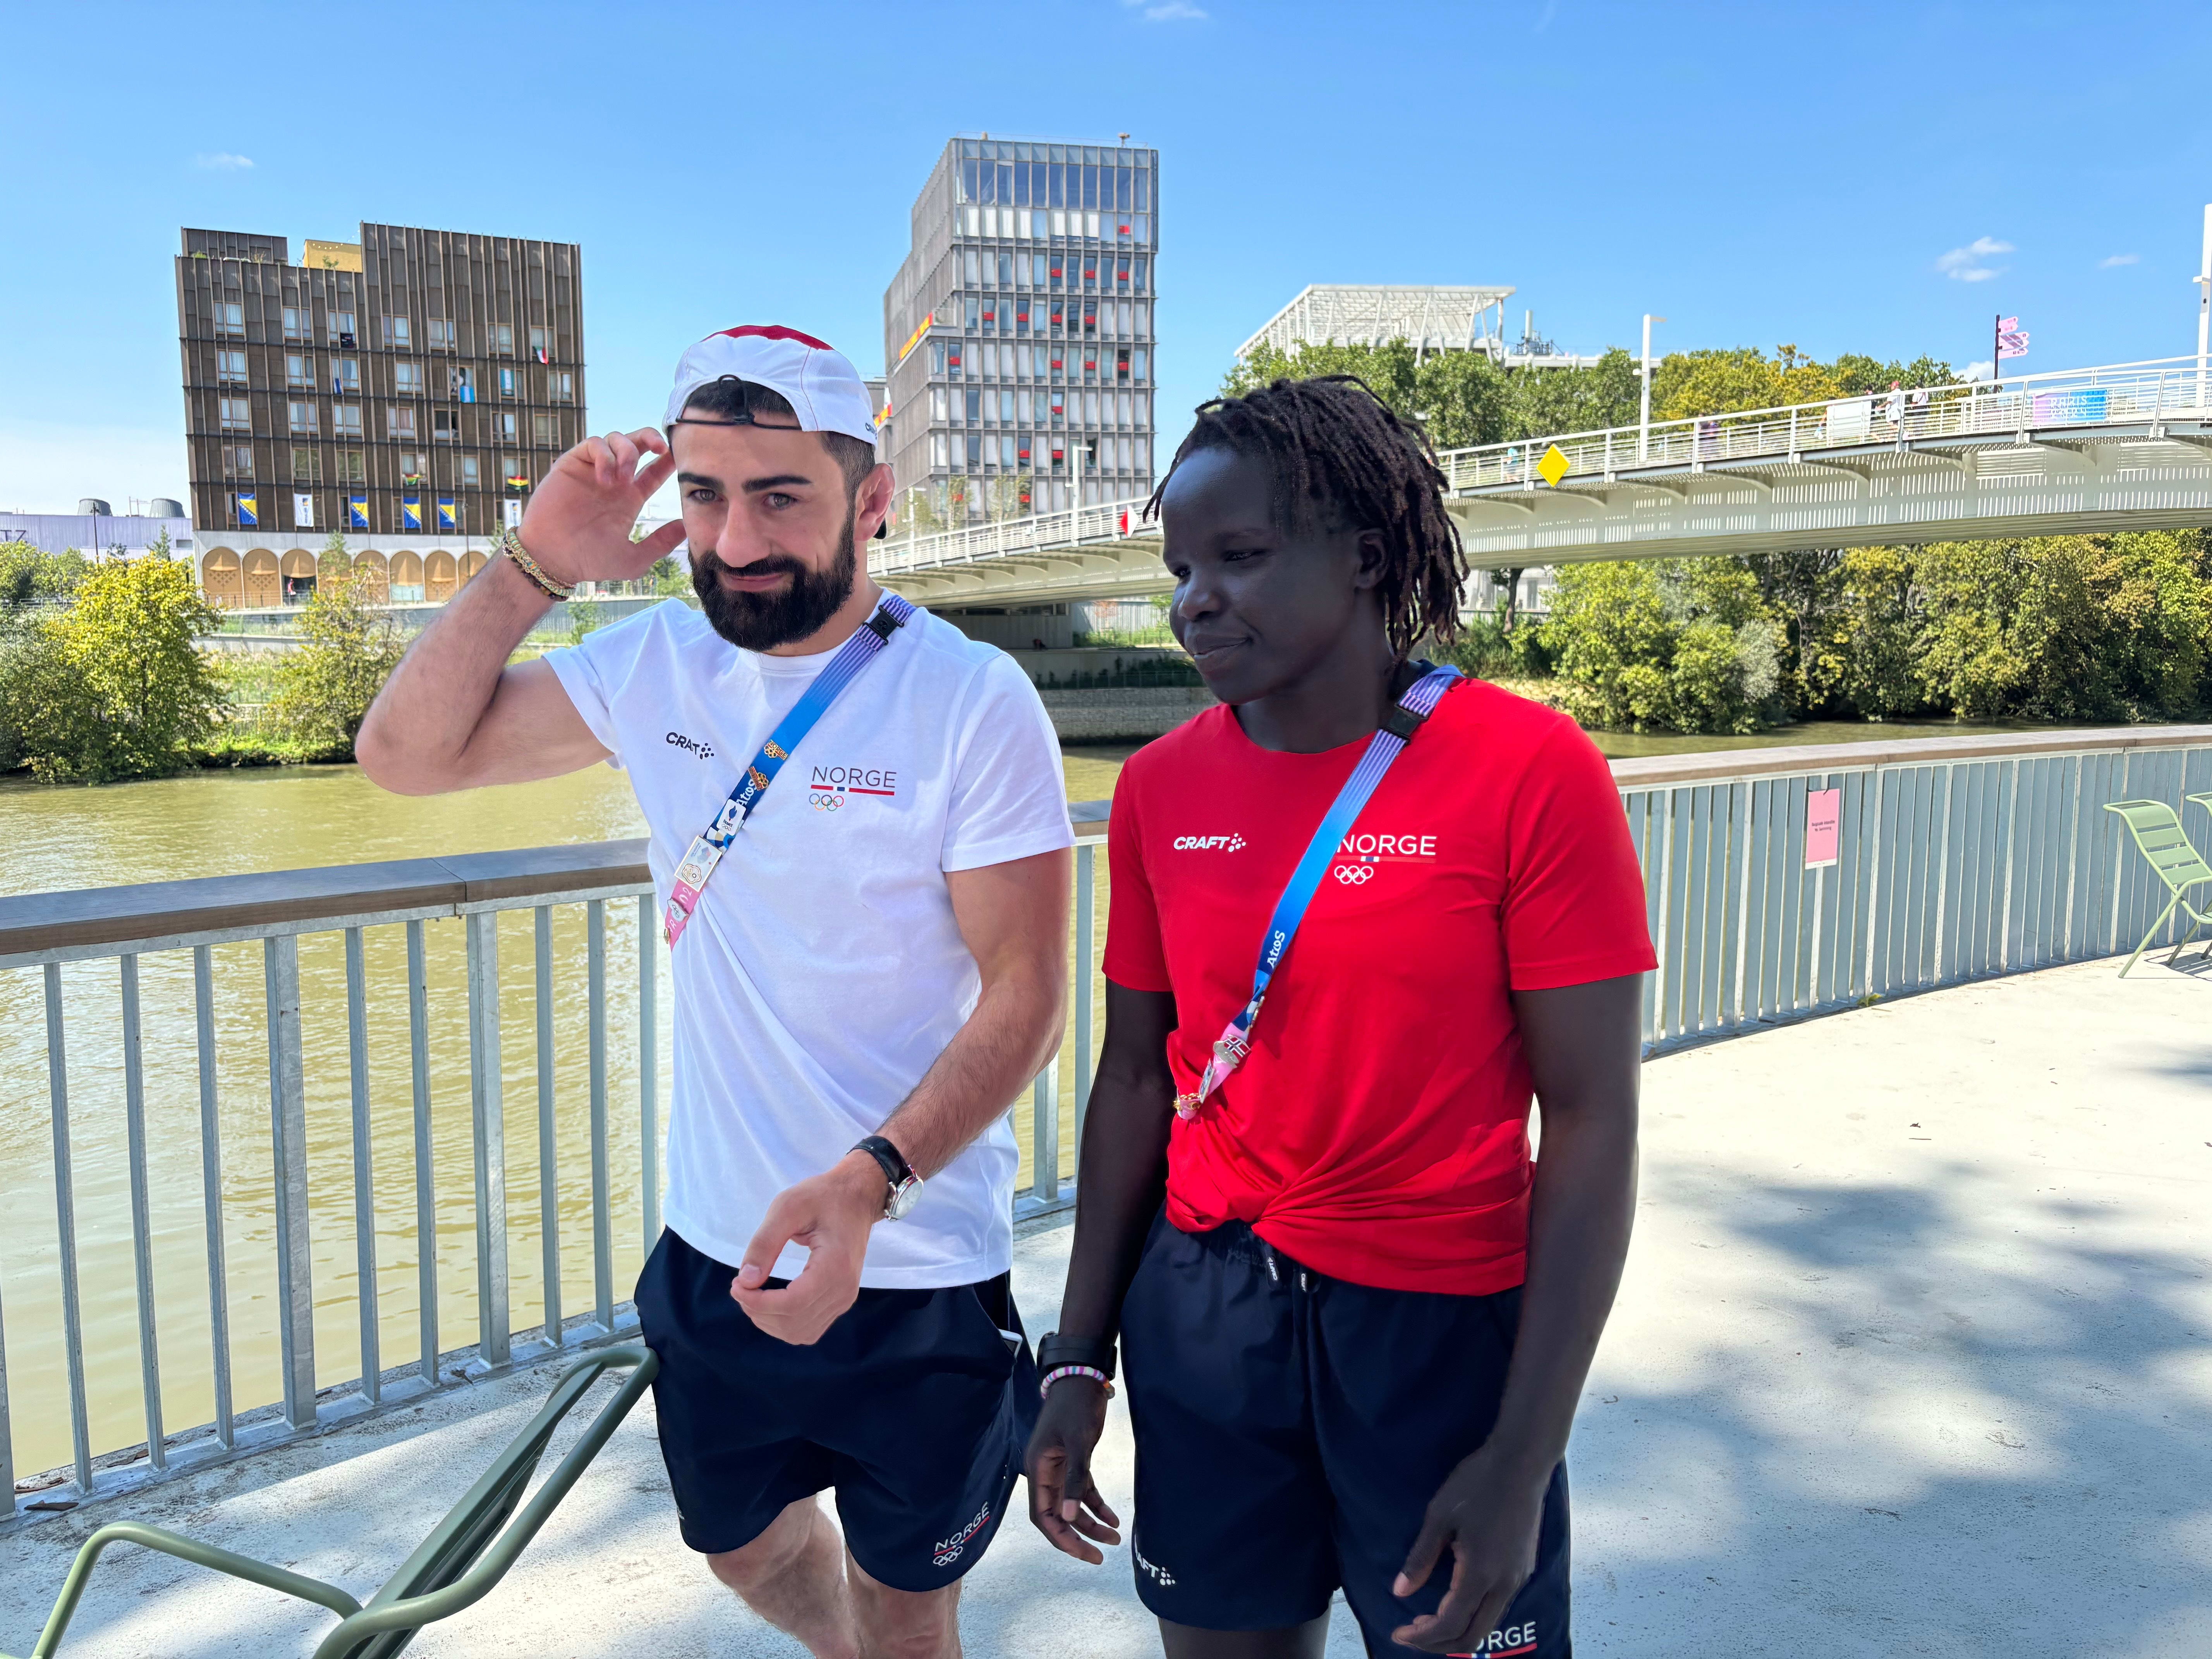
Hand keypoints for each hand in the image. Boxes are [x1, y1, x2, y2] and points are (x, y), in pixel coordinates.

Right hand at [517, 427, 684, 585]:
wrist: (553, 559)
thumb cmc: (590, 561)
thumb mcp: (633, 558)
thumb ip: (660, 543)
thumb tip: (687, 526)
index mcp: (630, 497)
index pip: (655, 471)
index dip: (668, 461)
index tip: (680, 460)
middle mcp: (614, 480)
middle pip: (638, 444)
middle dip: (653, 438)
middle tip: (662, 449)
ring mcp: (593, 470)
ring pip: (617, 439)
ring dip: (627, 452)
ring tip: (624, 478)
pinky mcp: (572, 465)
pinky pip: (593, 444)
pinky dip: (604, 454)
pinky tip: (606, 477)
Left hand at [729, 1153, 885, 1344]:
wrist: (857, 1197)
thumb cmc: (823, 1196)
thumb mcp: (787, 1207)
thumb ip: (764, 1243)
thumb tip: (746, 1280)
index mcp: (835, 1266)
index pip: (792, 1304)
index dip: (757, 1302)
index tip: (736, 1284)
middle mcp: (844, 1290)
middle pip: (793, 1323)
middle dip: (758, 1311)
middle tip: (740, 1285)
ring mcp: (844, 1299)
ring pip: (799, 1333)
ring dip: (768, 1320)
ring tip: (752, 1294)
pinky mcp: (840, 1301)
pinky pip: (808, 1329)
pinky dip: (783, 1323)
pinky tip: (770, 1301)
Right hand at [1024, 1376, 1120, 1562]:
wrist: (1082, 1377)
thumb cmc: (1076, 1406)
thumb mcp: (1079, 1442)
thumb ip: (1074, 1479)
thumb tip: (1068, 1517)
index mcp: (1038, 1470)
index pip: (1043, 1516)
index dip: (1060, 1537)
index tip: (1083, 1554)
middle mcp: (1045, 1472)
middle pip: (1057, 1515)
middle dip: (1077, 1537)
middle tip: (1100, 1557)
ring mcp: (1059, 1467)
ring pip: (1072, 1505)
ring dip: (1090, 1523)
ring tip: (1115, 1539)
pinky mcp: (1074, 1460)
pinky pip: (1083, 1490)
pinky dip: (1097, 1505)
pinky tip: (1114, 1518)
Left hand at [1389, 1444, 1548, 1652]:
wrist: (1522, 1462)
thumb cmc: (1476, 1483)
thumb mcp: (1439, 1516)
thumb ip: (1420, 1558)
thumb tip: (1400, 1592)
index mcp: (1480, 1574)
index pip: (1449, 1624)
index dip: (1421, 1637)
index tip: (1397, 1632)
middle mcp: (1504, 1585)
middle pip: (1473, 1636)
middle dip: (1439, 1643)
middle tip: (1411, 1631)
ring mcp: (1519, 1578)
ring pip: (1488, 1624)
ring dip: (1457, 1630)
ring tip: (1427, 1620)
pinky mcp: (1524, 1568)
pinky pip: (1498, 1606)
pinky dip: (1473, 1615)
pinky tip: (1455, 1599)